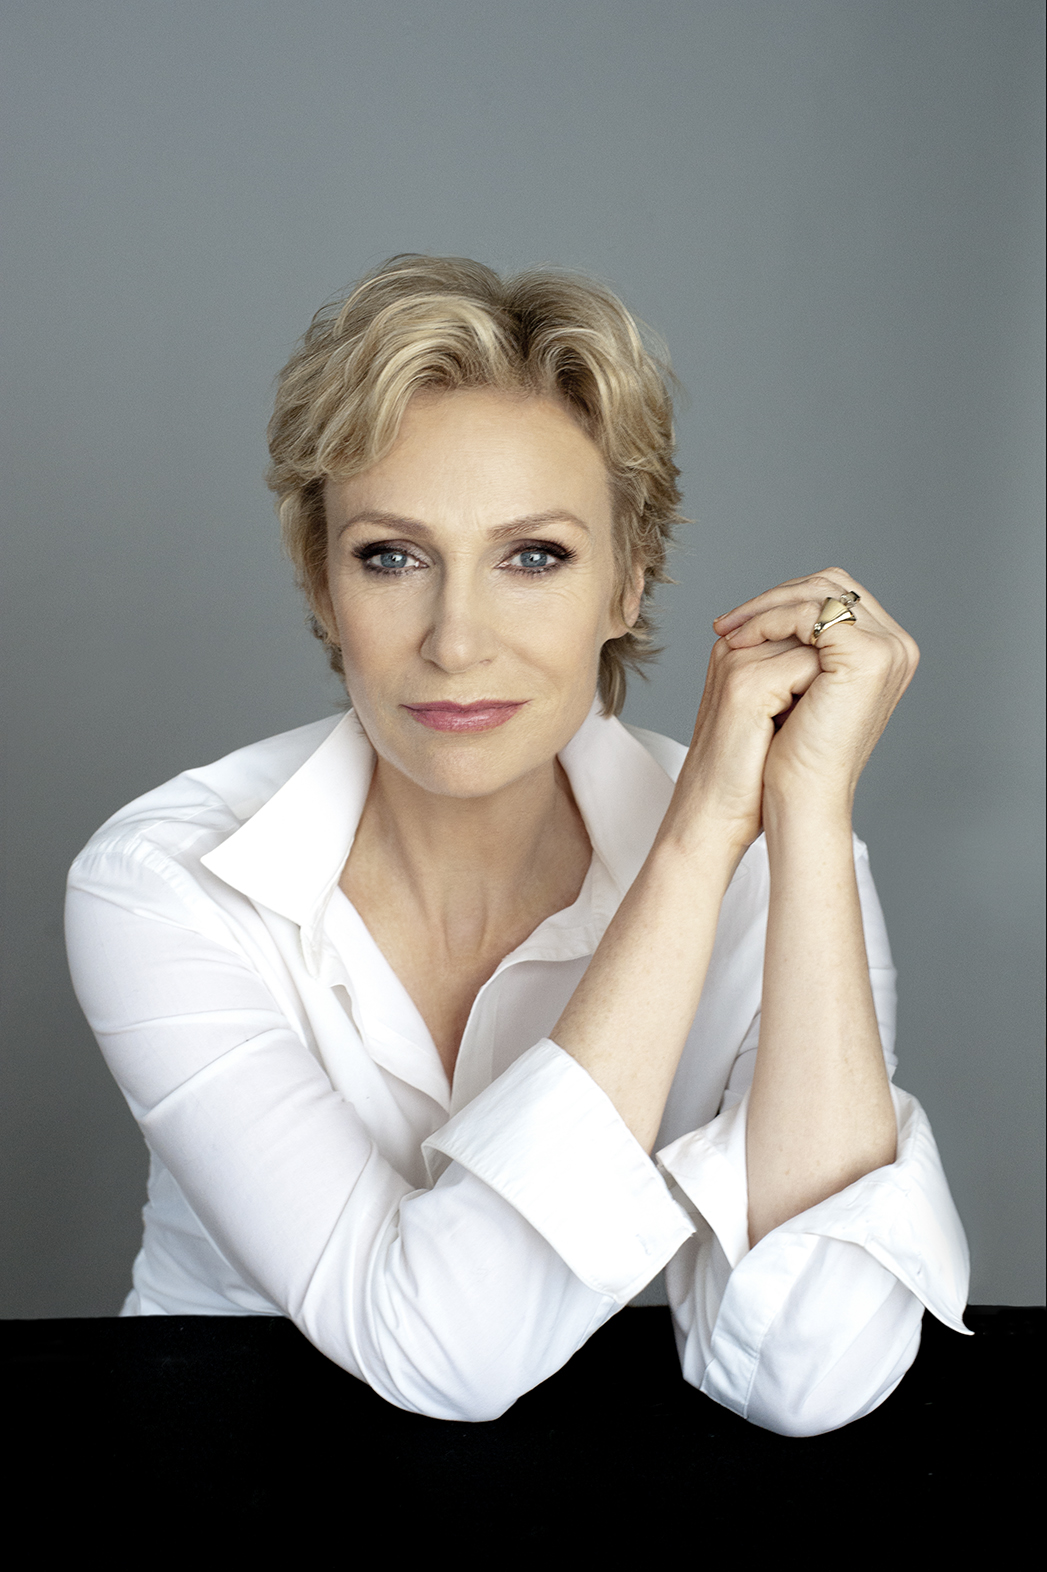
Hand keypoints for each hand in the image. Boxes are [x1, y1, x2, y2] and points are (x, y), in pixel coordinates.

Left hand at [714, 568, 918, 813]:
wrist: (799, 794)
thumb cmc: (793, 750)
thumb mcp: (800, 684)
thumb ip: (802, 643)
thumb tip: (771, 602)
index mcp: (885, 650)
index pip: (833, 596)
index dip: (782, 601)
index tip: (736, 622)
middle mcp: (897, 645)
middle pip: (828, 585)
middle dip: (771, 599)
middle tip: (727, 623)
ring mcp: (888, 648)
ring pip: (818, 594)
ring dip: (764, 608)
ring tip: (727, 634)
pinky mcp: (869, 655)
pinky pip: (811, 613)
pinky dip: (769, 620)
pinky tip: (740, 642)